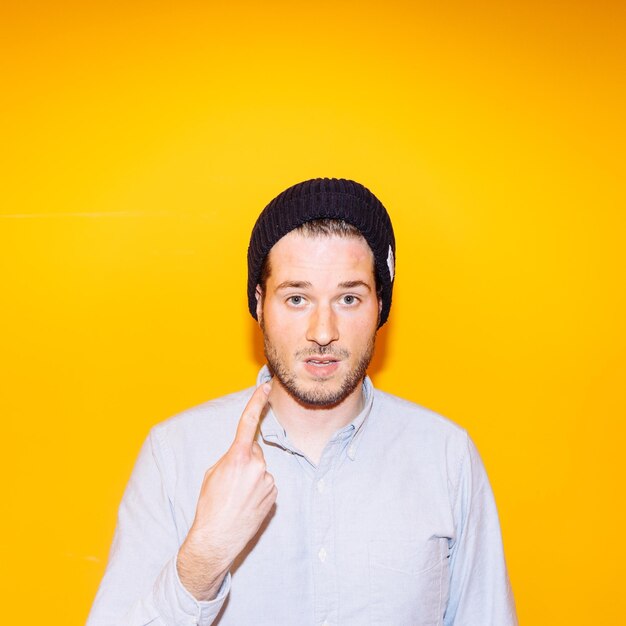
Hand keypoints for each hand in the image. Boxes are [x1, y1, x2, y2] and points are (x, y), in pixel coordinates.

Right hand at [177, 381, 276, 599]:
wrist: (216, 540)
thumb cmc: (209, 506)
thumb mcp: (212, 474)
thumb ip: (230, 458)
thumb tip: (244, 454)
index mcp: (237, 457)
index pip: (248, 423)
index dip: (256, 402)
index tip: (265, 387)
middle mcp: (257, 466)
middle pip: (254, 451)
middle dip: (244, 459)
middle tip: (230, 481)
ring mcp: (267, 481)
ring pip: (260, 469)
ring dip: (251, 477)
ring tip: (237, 496)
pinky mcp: (274, 495)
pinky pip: (266, 483)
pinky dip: (258, 489)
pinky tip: (246, 503)